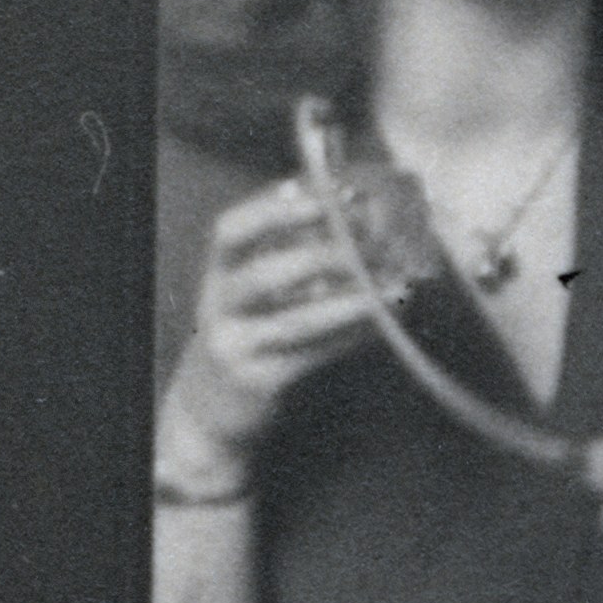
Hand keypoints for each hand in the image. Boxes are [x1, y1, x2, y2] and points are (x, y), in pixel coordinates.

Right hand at [162, 175, 378, 482]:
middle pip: (262, 274)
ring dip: (351, 302)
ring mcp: (235, 346)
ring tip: (394, 286)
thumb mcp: (252, 292)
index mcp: (217, 273)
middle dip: (322, 254)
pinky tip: (384, 324)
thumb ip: (289, 254)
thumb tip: (354, 211)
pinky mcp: (260, 382)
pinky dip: (352, 338)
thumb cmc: (247, 333)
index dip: (275, 210)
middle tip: (375, 240)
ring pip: (295, 320)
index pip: (231, 231)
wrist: (207, 409)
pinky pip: (313, 356)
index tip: (328, 194)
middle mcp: (218, 306)